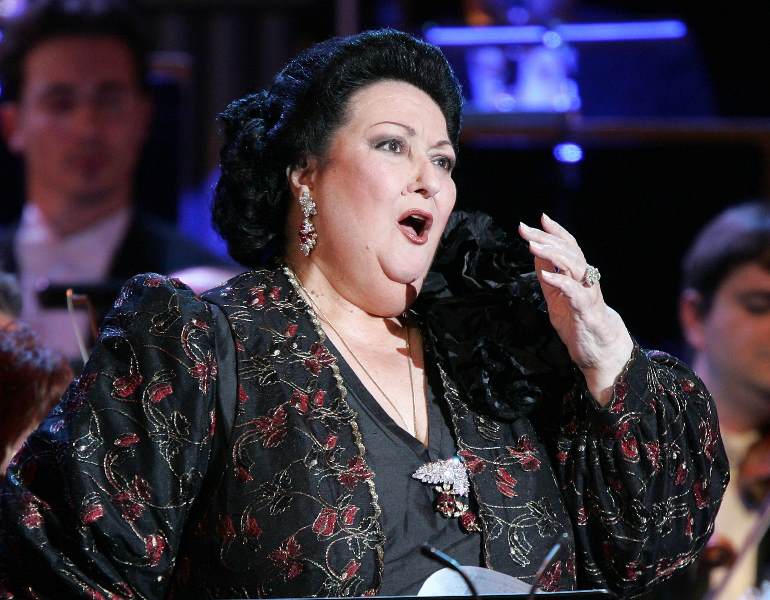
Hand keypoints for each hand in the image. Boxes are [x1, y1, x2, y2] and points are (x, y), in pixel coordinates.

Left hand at [518, 214, 632, 405]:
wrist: (599, 349)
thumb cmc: (578, 321)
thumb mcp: (556, 296)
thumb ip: (548, 276)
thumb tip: (536, 255)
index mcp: (577, 275)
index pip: (569, 246)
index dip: (556, 231)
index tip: (540, 219)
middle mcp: (585, 279)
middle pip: (569, 251)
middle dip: (547, 238)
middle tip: (527, 230)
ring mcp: (587, 293)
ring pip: (575, 266)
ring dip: (552, 255)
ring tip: (532, 247)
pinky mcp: (587, 310)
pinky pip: (575, 293)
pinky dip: (560, 282)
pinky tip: (546, 276)